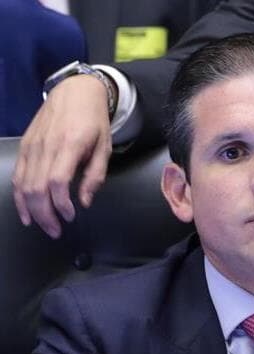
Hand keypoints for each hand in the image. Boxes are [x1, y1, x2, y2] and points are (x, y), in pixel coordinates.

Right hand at [12, 75, 112, 237]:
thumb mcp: (104, 148)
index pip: (57, 181)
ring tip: (44, 226)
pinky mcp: (26, 146)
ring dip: (32, 210)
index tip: (70, 216)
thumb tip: (85, 201)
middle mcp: (46, 146)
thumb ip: (95, 176)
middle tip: (56, 231)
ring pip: (24, 184)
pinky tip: (27, 213)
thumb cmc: (93, 121)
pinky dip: (20, 197)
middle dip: (45, 215)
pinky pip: (18, 176)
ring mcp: (32, 146)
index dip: (61, 203)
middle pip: (37, 188)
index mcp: (68, 145)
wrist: (75, 92)